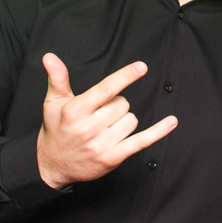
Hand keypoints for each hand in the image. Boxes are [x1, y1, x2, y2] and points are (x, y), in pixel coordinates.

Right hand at [36, 53, 176, 188]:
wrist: (51, 165)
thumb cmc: (56, 130)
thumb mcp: (53, 102)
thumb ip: (57, 78)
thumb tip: (50, 57)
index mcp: (76, 111)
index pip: (105, 89)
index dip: (125, 77)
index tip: (141, 67)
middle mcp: (89, 128)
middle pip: (122, 104)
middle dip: (115, 105)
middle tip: (99, 114)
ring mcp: (102, 144)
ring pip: (131, 120)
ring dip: (123, 120)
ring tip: (104, 127)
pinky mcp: (113, 158)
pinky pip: (141, 141)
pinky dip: (158, 132)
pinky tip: (171, 122)